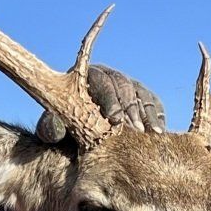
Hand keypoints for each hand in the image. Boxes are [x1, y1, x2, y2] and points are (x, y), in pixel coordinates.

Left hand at [36, 63, 166, 143]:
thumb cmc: (66, 128)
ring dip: (148, 114)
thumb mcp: (54, 128)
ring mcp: (130, 85)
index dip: (110, 100)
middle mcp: (111, 77)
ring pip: (142, 94)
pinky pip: (155, 104)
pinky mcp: (145, 98)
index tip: (115, 119)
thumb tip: (54, 126)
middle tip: (135, 130)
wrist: (82, 134)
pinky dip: (158, 117)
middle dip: (131, 108)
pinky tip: (160, 132)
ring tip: (153, 134)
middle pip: (125, 86)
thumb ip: (50, 127)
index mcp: (88, 76)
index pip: (101, 82)